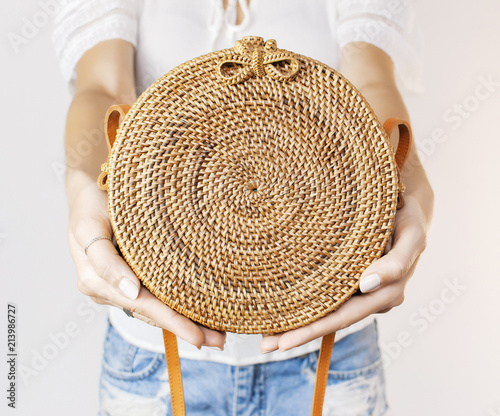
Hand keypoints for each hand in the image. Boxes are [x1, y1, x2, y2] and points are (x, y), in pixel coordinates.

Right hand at [67, 173, 225, 349]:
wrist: (87, 192)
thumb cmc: (90, 207)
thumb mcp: (90, 228)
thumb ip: (105, 261)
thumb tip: (131, 291)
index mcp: (98, 282)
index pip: (144, 306)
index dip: (172, 323)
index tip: (198, 338)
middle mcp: (112, 289)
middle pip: (154, 314)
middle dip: (186, 328)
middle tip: (219, 341)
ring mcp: (122, 285)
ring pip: (157, 308)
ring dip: (185, 320)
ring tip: (216, 332)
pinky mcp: (132, 276)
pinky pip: (155, 295)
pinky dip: (176, 305)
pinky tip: (196, 311)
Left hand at [260, 195, 427, 352]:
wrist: (407, 212)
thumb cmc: (408, 222)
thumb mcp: (412, 238)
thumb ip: (396, 263)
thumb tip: (367, 285)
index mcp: (385, 294)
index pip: (343, 317)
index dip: (313, 330)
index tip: (283, 343)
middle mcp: (370, 298)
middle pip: (329, 321)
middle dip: (297, 334)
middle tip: (265, 346)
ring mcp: (360, 292)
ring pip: (326, 312)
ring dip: (297, 324)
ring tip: (267, 336)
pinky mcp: (351, 281)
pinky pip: (327, 297)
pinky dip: (305, 306)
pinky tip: (284, 311)